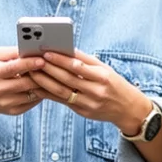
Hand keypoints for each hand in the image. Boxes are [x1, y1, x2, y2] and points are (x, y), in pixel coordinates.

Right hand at [0, 47, 45, 120]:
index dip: (28, 64)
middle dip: (39, 75)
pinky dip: (39, 95)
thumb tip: (31, 49)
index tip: (42, 60)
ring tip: (48, 77)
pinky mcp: (13, 111)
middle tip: (50, 68)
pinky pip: (31, 103)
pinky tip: (42, 88)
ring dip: (42, 85)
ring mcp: (5, 102)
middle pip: (24, 83)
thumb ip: (12, 52)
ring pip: (30, 94)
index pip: (13, 68)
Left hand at [30, 49, 151, 134]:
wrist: (129, 109)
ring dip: (45, 82)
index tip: (46, 52)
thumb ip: (86, 61)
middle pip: (67, 79)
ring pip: (62, 92)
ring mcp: (89, 103)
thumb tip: (65, 50)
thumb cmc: (115, 84)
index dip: (60, 59)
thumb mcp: (106, 70)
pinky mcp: (83, 112)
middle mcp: (96, 90)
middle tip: (34, 61)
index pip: (78, 66)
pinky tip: (39, 87)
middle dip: (49, 69)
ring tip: (33, 73)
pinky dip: (50, 94)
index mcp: (103, 76)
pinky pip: (63, 101)